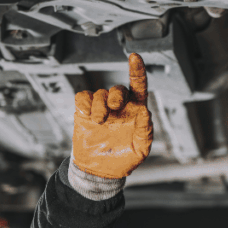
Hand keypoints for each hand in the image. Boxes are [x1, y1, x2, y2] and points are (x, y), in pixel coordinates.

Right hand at [72, 53, 153, 178]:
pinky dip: (84, 103)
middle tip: (113, 107)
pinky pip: (82, 97)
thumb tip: (145, 112)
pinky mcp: (84, 112)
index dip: (137, 71)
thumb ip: (145, 131)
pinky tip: (87, 115)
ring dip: (99, 105)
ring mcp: (101, 109)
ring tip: (99, 122)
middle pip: (117, 89)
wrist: (99, 171)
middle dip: (115, 94)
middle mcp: (119, 107)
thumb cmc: (124, 160)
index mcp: (135, 112)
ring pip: (99, 93)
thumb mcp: (140, 149)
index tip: (134, 56)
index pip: (139, 87)